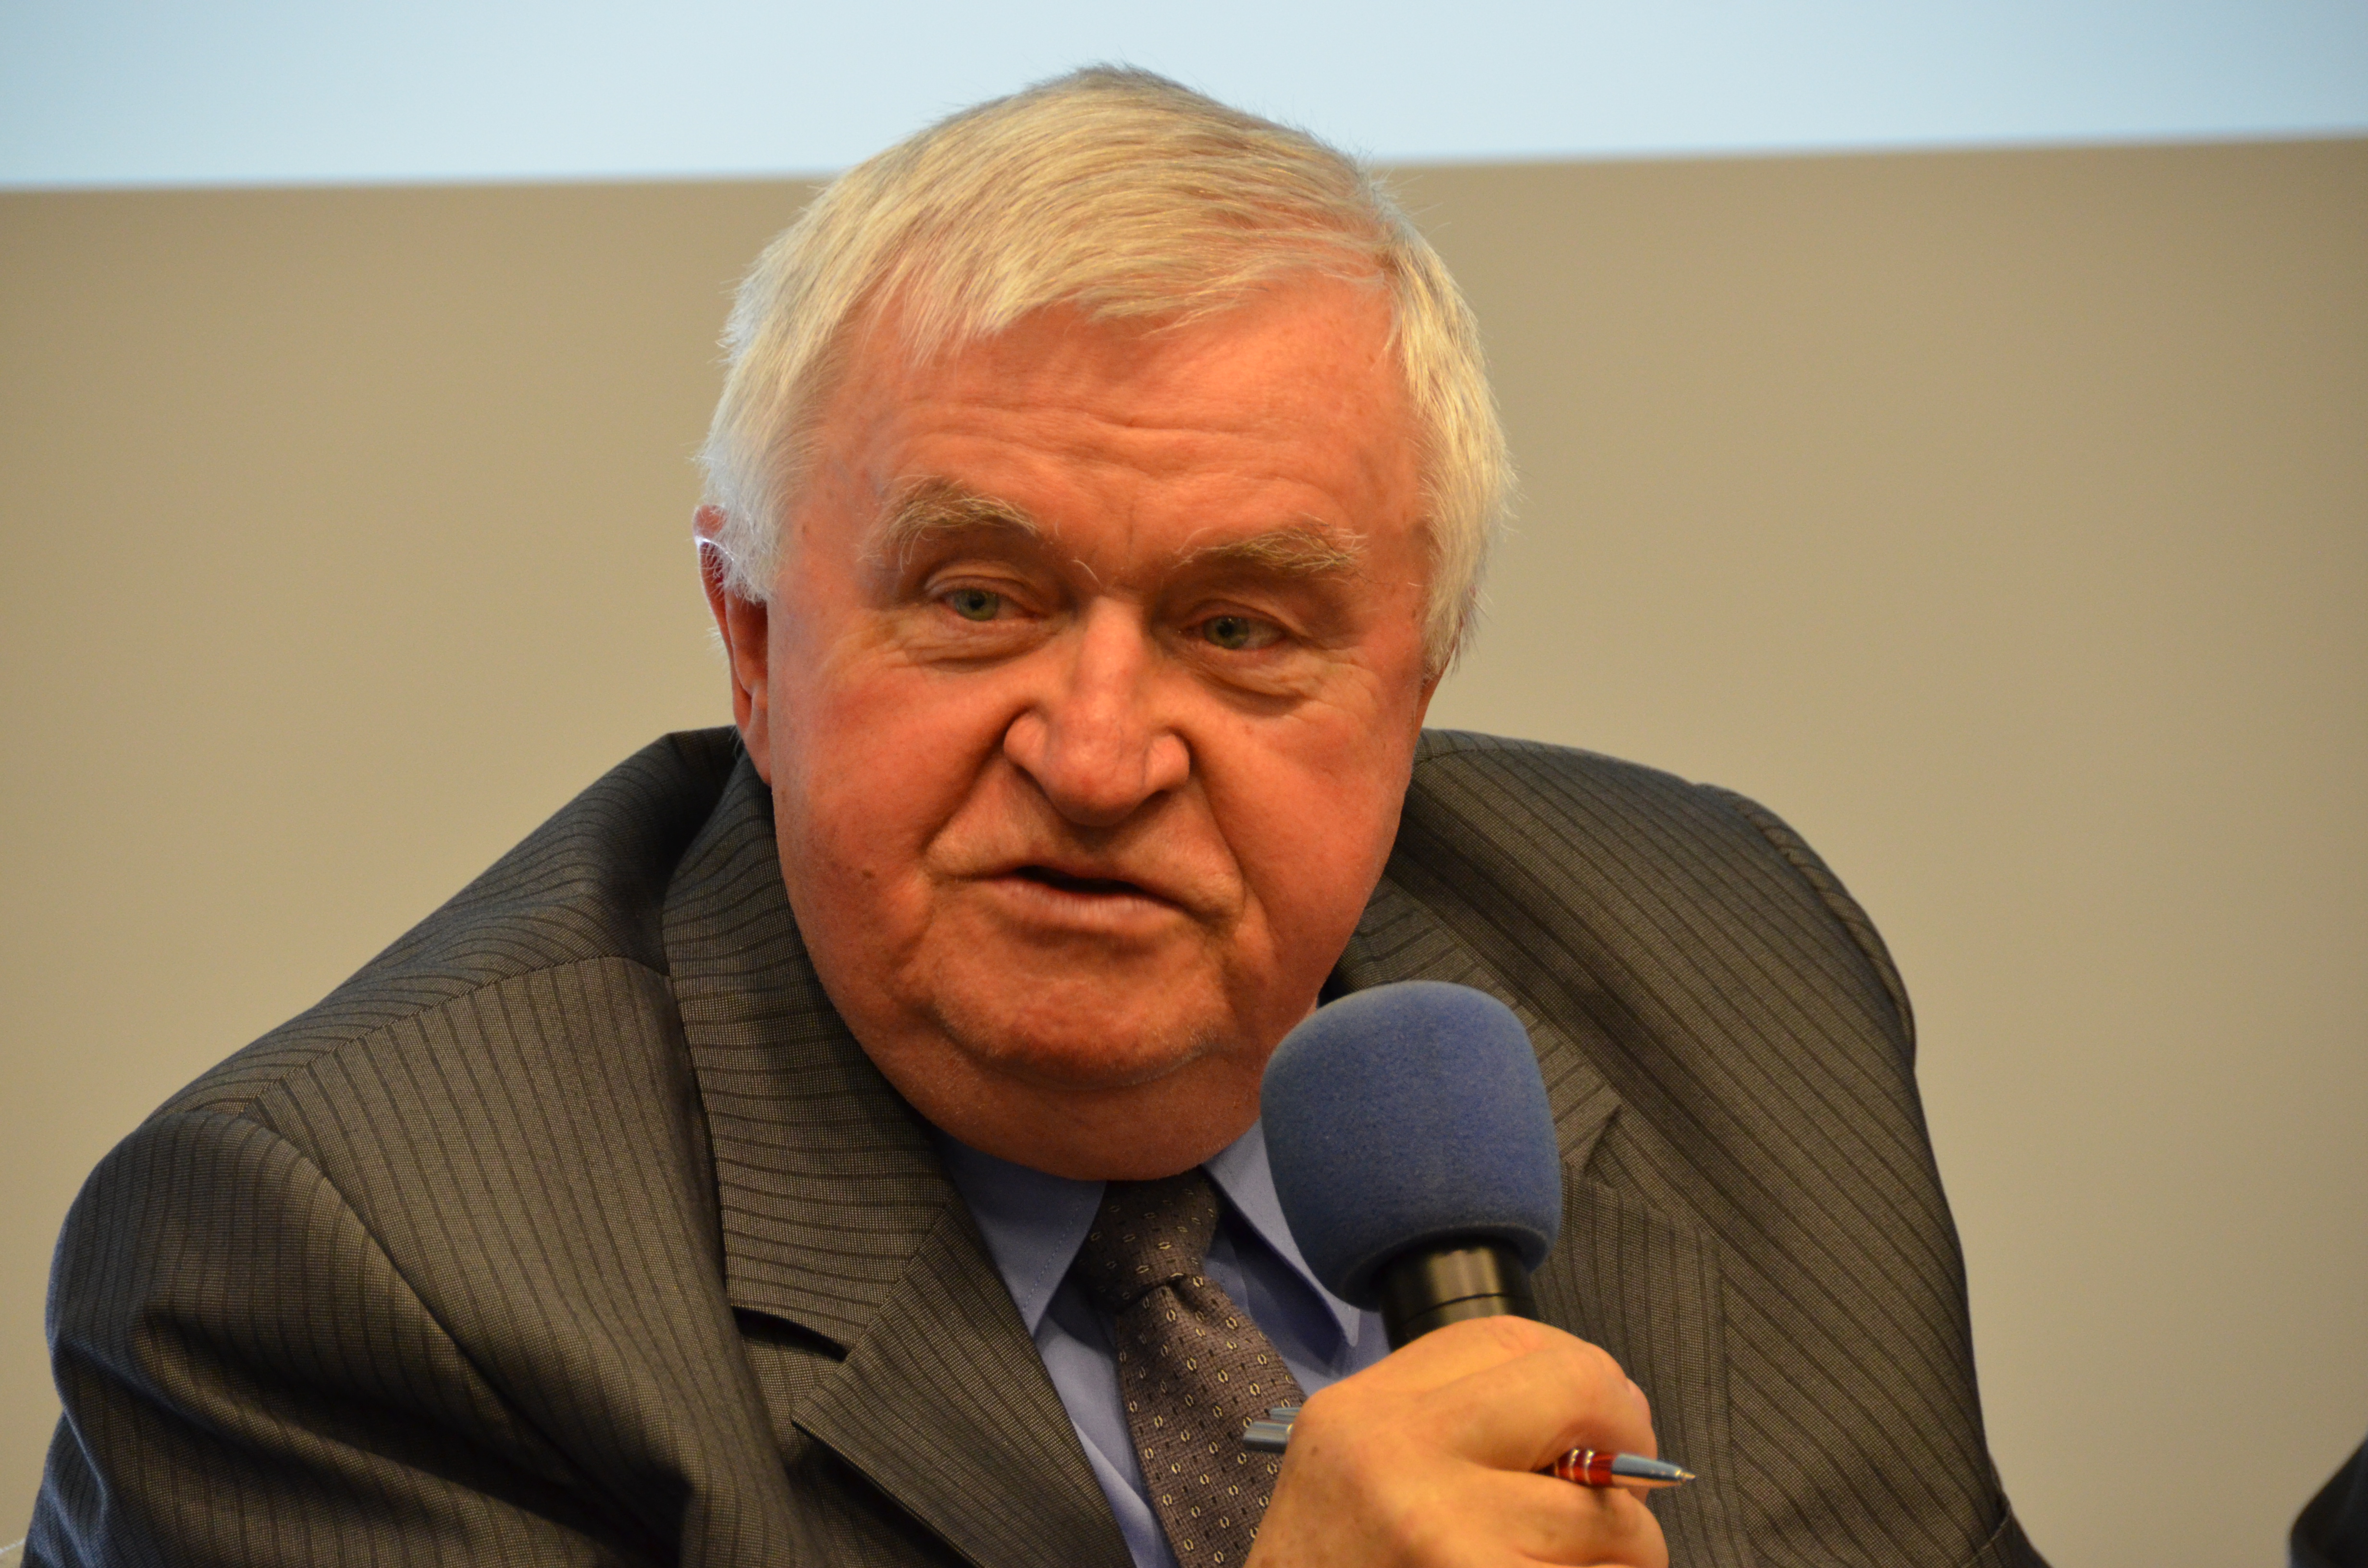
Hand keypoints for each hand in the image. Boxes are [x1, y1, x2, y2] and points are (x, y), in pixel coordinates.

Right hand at [1247, 1316, 1666, 1567]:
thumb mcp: (1356, 1480)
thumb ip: (1450, 1430)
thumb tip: (1593, 1418)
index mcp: (1362, 1413)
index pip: (1506, 1338)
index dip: (1572, 1375)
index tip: (1587, 1422)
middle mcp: (1397, 1456)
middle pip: (1579, 1388)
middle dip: (1627, 1438)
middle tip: (1619, 1493)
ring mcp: (1444, 1534)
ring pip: (1615, 1517)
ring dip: (1623, 1552)